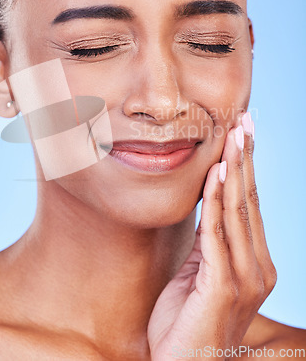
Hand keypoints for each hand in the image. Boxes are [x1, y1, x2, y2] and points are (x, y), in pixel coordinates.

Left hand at [147, 113, 276, 359]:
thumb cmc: (186, 321)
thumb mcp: (198, 271)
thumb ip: (208, 239)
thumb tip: (208, 202)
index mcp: (254, 263)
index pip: (250, 206)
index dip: (246, 168)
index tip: (243, 134)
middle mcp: (257, 268)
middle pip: (250, 201)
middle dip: (246, 158)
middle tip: (244, 122)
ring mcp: (244, 278)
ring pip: (238, 211)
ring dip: (233, 170)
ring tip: (233, 136)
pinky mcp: (222, 286)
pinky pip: (217, 233)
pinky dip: (215, 200)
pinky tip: (213, 174)